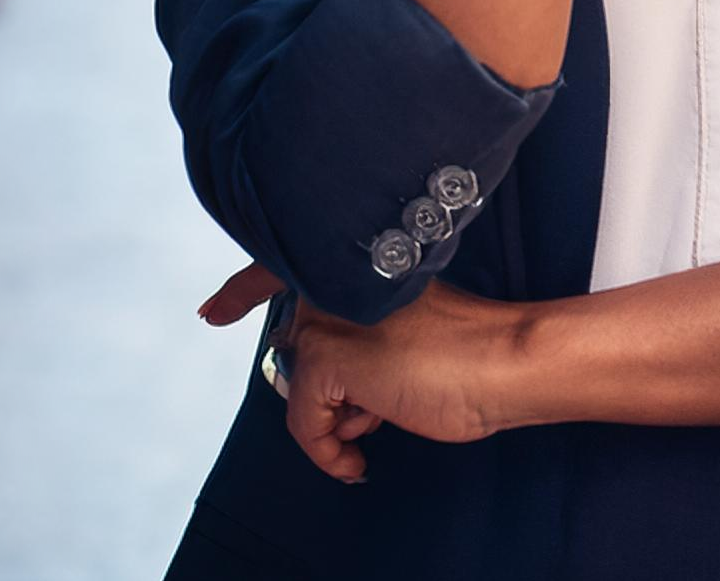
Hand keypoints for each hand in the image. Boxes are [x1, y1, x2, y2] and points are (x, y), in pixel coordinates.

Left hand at [198, 259, 537, 480]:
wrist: (506, 359)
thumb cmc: (472, 350)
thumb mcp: (406, 329)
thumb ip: (362, 330)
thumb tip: (326, 374)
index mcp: (358, 263)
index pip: (281, 268)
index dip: (242, 291)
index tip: (213, 312)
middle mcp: (334, 280)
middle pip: (295, 343)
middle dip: (326, 390)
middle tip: (376, 406)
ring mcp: (328, 315)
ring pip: (301, 383)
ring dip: (336, 417)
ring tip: (382, 419)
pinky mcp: (327, 357)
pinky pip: (303, 422)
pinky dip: (327, 450)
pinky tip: (357, 458)